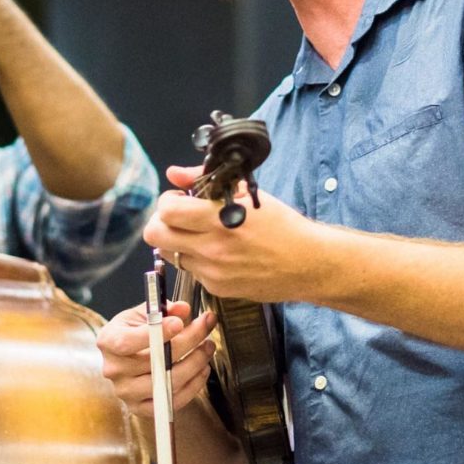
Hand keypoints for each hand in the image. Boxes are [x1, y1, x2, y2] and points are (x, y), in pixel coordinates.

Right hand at [97, 300, 216, 415]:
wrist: (122, 358)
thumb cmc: (132, 332)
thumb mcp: (141, 313)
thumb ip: (162, 309)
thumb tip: (183, 309)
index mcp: (108, 342)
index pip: (128, 342)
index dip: (155, 333)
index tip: (179, 323)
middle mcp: (114, 370)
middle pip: (155, 361)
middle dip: (188, 341)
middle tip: (206, 326)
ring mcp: (126, 392)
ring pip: (167, 382)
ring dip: (195, 363)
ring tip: (208, 346)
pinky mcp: (141, 408)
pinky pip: (172, 401)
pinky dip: (193, 386)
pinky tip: (202, 369)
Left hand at [144, 165, 318, 302]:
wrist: (308, 263)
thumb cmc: (282, 226)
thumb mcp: (247, 193)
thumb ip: (204, 181)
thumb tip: (175, 174)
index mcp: (219, 219)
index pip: (165, 211)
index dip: (167, 202)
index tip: (179, 200)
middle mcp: (212, 248)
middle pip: (155, 235)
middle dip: (162, 222)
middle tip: (179, 218)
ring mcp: (212, 272)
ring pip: (170, 254)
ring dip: (178, 242)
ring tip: (201, 235)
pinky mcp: (217, 289)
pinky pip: (192, 271)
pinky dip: (197, 260)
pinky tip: (219, 253)